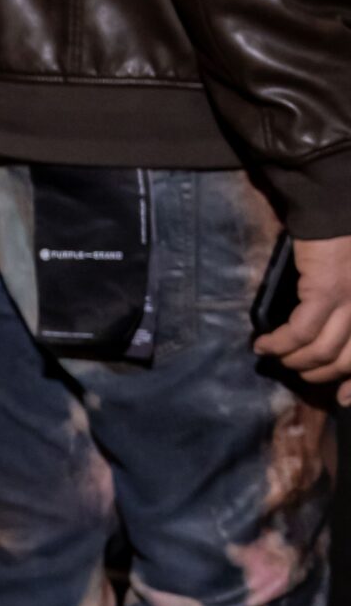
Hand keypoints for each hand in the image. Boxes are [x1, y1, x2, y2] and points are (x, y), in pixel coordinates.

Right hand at [255, 233, 350, 401]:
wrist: (335, 207)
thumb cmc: (343, 243)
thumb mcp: (350, 283)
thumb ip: (345, 310)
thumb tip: (326, 342)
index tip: (339, 398)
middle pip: (345, 361)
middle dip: (315, 373)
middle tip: (292, 368)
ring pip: (322, 352)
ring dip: (293, 360)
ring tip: (273, 355)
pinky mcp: (326, 291)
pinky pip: (301, 331)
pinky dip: (280, 343)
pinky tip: (264, 343)